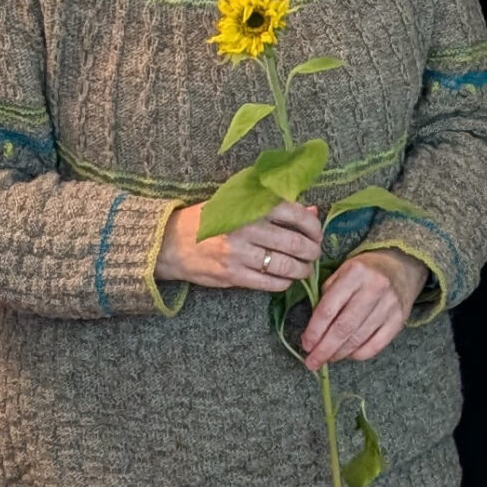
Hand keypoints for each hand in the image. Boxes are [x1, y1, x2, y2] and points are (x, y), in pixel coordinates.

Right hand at [157, 198, 321, 292]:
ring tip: (304, 269)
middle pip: (295, 243)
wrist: (169, 242)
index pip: (294, 214)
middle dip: (312, 251)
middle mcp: (246, 228)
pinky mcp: (232, 275)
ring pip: (285, 266)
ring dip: (302, 270)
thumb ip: (276, 207)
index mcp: (249, 205)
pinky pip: (269, 283)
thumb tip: (312, 212)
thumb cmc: (209, 219)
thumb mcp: (238, 203)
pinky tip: (286, 279)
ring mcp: (239, 253)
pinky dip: (284, 283)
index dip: (313, 227)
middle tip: (314, 254)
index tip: (316, 234)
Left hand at [300, 248, 427, 366]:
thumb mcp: (341, 272)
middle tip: (312, 362)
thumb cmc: (364, 271)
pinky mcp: (400, 319)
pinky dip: (359, 354)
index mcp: (355, 273)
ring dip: (340, 353)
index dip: (314, 331)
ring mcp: (389, 305)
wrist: (400, 266)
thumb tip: (313, 332)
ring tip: (327, 359)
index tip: (305, 345)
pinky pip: (377, 344)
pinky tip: (348, 355)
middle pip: (343, 327)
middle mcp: (374, 288)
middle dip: (324, 349)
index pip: (328, 309)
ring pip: (359, 338)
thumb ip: (326, 296)